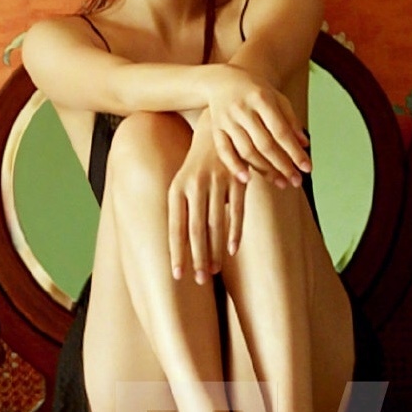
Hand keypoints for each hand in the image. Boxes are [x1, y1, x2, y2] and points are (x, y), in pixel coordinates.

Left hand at [167, 118, 245, 282]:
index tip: (177, 276)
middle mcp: (194, 186)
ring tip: (212, 271)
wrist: (215, 130)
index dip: (176, 253)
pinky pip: (236, 211)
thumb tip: (178, 247)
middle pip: (195, 230)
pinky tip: (231, 250)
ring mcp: (216, 183)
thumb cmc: (196, 167)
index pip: (175, 227)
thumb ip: (181, 212)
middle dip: (196, 258)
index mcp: (177, 189)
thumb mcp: (182, 184)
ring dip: (214, 250)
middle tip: (198, 280)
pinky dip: (234, 232)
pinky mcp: (236, 180)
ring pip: (215, 224)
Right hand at [205, 66, 310, 186]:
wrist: (222, 80)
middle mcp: (243, 109)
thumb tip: (304, 144)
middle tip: (296, 181)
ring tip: (281, 183)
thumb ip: (290, 120)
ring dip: (264, 170)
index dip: (294, 151)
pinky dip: (234, 166)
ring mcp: (227, 120)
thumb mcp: (276, 98)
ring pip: (246, 150)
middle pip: (264, 144)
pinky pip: (224, 151)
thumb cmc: (255, 91)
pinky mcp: (215, 128)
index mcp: (261, 98)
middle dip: (282, 165)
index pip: (280, 131)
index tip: (307, 168)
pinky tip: (247, 180)